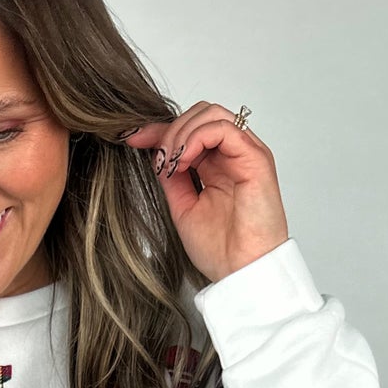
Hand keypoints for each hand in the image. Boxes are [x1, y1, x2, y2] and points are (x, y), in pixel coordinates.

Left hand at [120, 102, 289, 283]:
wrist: (241, 272)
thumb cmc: (221, 250)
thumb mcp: (183, 207)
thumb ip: (172, 178)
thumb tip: (154, 153)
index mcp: (218, 166)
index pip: (189, 131)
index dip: (158, 130)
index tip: (131, 138)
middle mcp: (233, 155)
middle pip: (199, 114)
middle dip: (169, 131)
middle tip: (157, 160)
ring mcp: (246, 154)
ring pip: (211, 114)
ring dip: (182, 133)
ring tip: (171, 163)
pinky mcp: (256, 158)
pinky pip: (223, 128)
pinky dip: (197, 137)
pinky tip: (184, 160)